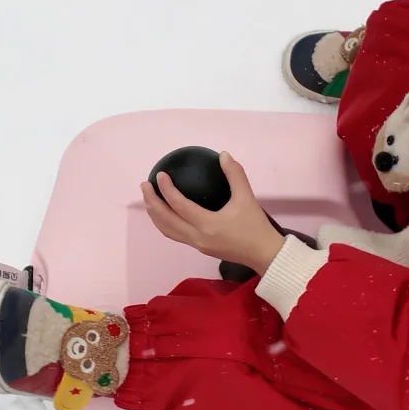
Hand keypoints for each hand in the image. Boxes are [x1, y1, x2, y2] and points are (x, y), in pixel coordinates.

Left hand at [140, 151, 286, 273]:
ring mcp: (196, 245)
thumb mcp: (247, 198)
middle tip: (144, 185)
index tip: (160, 175)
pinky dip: (165, 223)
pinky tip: (165, 213)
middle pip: (165, 220)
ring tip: (149, 199)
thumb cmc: (256, 226)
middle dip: (151, 202)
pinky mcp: (199, 248)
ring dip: (155, 215)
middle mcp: (197, 237)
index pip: (178, 205)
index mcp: (207, 224)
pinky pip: (175, 235)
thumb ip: (235, 175)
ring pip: (167, 230)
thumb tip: (223, 154)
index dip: (166, 189)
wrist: (264, 255)